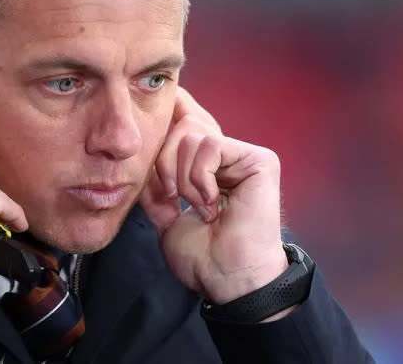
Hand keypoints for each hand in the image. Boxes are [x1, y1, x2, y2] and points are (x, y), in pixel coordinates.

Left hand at [140, 87, 287, 307]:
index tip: (157, 182)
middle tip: (173, 198)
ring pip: (191, 134)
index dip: (159, 142)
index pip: (176, 124)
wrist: (225, 278)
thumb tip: (143, 146)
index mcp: (205, 165)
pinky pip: (210, 145)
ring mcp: (243, 155)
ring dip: (184, 177)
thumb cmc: (200, 254)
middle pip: (180, 124)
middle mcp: (225, 155)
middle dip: (164, 163)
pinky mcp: (259, 159)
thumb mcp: (162, 208)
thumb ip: (154, 177)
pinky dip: (200, 176)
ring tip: (199, 207)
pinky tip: (211, 202)